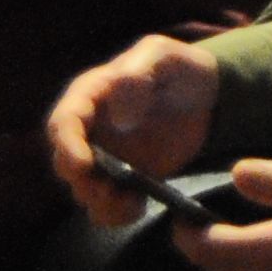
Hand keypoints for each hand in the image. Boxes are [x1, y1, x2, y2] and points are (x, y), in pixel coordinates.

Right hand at [50, 37, 220, 225]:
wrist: (208, 97)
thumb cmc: (180, 69)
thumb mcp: (163, 56)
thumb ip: (138, 74)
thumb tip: (118, 110)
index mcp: (90, 96)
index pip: (63, 123)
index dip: (66, 146)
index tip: (83, 165)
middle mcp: (89, 131)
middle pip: (66, 163)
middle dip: (83, 181)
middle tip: (109, 190)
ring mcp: (104, 158)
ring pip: (85, 189)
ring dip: (100, 202)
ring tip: (129, 203)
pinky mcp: (123, 179)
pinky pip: (107, 205)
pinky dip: (116, 213)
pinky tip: (137, 209)